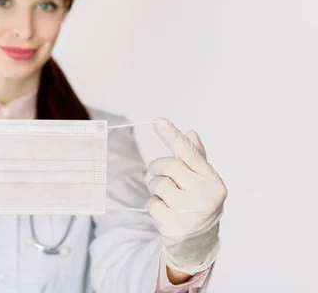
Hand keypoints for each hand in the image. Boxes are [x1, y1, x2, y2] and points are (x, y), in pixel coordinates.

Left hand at [146, 118, 227, 274]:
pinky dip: (153, 204)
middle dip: (159, 168)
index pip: (190, 153)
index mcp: (213, 181)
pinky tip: (165, 211)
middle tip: (161, 175)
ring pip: (157, 183)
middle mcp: (205, 195)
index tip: (158, 121)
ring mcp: (189, 211)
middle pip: (169, 166)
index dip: (172, 136)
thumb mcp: (202, 181)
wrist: (198, 243)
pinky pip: (151, 202)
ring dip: (155, 187)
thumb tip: (190, 133)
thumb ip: (196, 158)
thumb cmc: (198, 203)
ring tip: (167, 197)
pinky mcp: (173, 224)